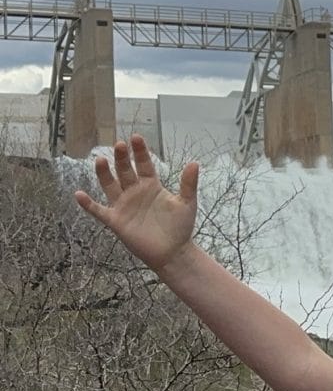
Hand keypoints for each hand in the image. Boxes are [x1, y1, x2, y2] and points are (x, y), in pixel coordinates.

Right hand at [75, 134, 200, 271]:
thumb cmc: (180, 227)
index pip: (143, 164)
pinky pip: (98, 211)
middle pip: (125, 171)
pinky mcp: (116, 221)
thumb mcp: (186, 204)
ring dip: (104, 174)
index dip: (140, 152)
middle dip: (122, 158)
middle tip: (120, 145)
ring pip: (110, 185)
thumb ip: (188, 184)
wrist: (173, 252)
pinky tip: (79, 194)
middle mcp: (135, 192)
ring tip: (100, 160)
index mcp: (151, 186)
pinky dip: (88, 204)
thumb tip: (194, 163)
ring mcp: (124, 205)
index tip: (136, 138)